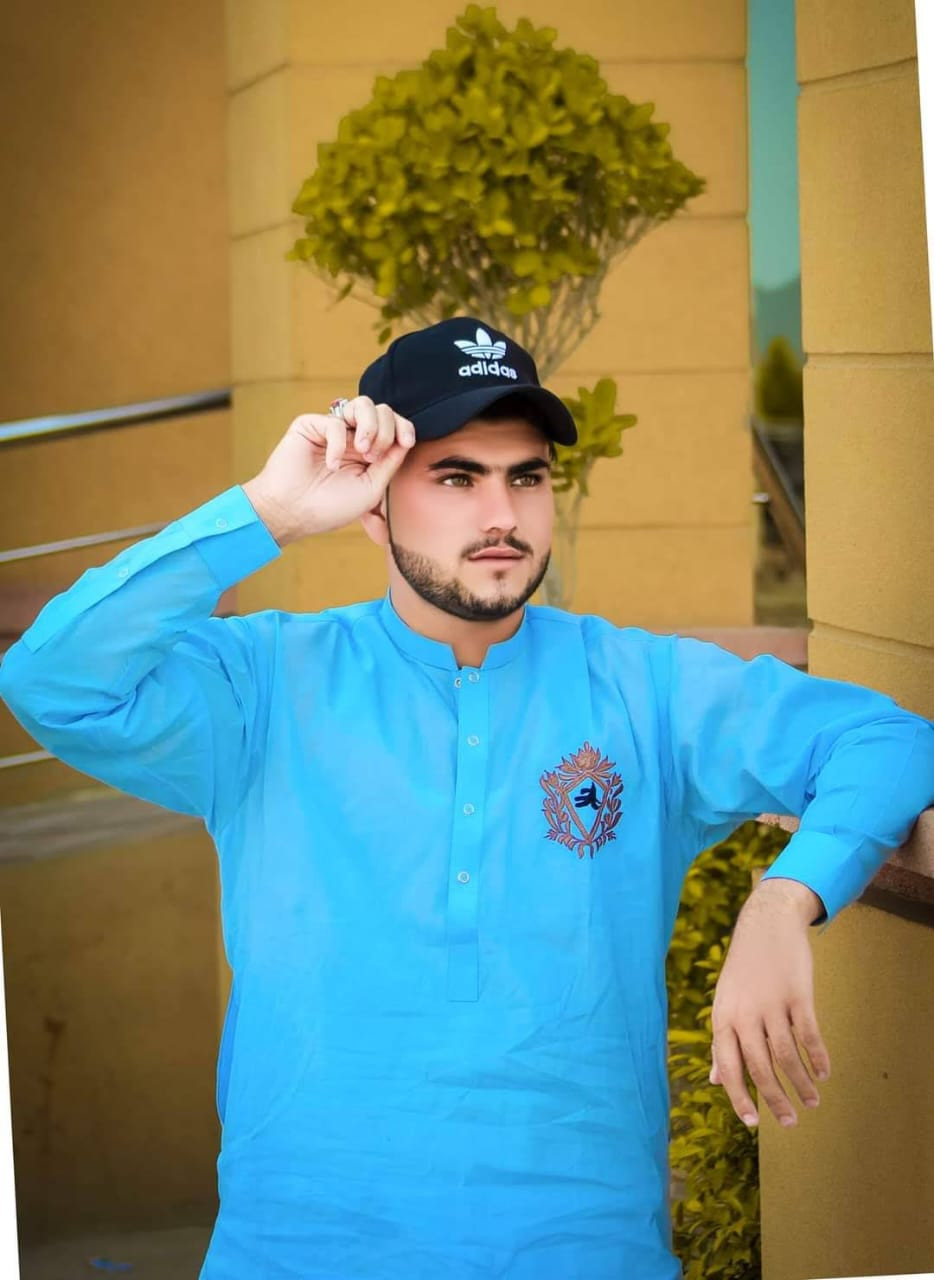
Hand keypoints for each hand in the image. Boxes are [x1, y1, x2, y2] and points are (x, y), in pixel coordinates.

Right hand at [241, 397, 414, 545]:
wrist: (293, 514)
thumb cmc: (330, 507)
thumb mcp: (371, 488)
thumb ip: (389, 464)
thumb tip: (405, 440)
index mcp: (369, 452)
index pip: (394, 427)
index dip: (404, 428)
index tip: (406, 442)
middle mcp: (353, 437)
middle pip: (383, 411)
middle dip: (386, 430)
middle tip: (372, 456)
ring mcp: (333, 430)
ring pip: (363, 404)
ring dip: (370, 425)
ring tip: (363, 451)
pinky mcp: (311, 425)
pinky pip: (336, 421)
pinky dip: (338, 443)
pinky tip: (331, 464)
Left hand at [709, 878, 830, 1128]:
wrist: (765, 924)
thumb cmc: (743, 969)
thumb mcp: (725, 1002)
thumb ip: (723, 1041)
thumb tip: (718, 1080)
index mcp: (723, 1017)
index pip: (729, 1067)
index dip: (740, 1098)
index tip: (754, 1124)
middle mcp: (745, 1013)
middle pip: (762, 1068)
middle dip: (777, 1100)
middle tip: (792, 1123)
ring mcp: (772, 1003)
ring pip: (788, 1056)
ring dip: (801, 1084)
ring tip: (812, 1101)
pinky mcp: (798, 995)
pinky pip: (809, 1035)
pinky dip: (818, 1058)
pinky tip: (824, 1073)